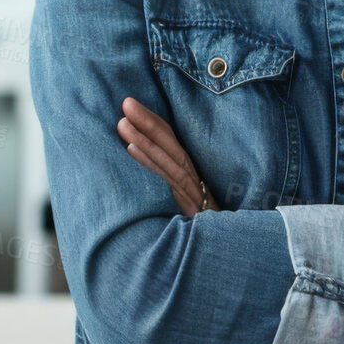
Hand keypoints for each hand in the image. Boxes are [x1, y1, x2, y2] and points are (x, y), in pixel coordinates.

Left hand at [115, 97, 217, 216]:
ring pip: (166, 156)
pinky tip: (131, 148)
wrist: (220, 241)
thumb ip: (164, 177)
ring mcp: (190, 186)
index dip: (151, 120)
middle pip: (168, 141)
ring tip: (122, 124)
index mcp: (185, 168)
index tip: (131, 104)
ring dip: (143, 138)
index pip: (169, 138)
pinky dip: (149, 161)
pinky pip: (167, 176)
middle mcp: (189, 172)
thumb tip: (138, 159)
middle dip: (147, 120)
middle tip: (126, 102)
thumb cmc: (196, 219)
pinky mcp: (190, 200)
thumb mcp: (179, 197)